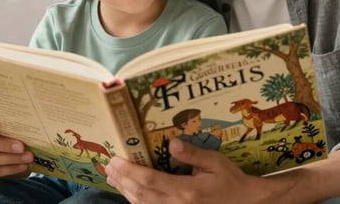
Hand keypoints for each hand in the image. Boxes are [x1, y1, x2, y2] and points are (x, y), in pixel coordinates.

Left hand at [105, 139, 273, 203]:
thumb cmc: (231, 182)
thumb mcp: (216, 162)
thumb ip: (193, 154)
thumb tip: (172, 143)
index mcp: (187, 191)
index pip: (150, 180)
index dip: (129, 171)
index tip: (115, 161)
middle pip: (141, 194)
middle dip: (122, 180)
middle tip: (108, 167)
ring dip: (126, 191)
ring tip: (114, 178)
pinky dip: (138, 202)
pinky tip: (131, 193)